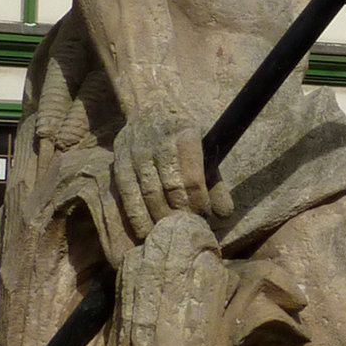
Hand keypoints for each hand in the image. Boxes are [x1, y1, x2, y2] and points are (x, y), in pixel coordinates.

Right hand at [109, 109, 230, 241]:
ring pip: (148, 192)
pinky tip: (145, 231)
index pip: (192, 176)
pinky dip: (137, 215)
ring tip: (169, 233)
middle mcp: (159, 140)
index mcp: (186, 134)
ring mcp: (136, 150)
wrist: (149, 111)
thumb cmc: (184, 140)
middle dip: (180, 213)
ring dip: (160, 217)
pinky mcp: (120, 161)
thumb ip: (216, 184)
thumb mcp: (204, 152)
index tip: (204, 216)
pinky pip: (128, 193)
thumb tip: (225, 216)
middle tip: (187, 229)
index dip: (199, 201)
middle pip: (169, 187)